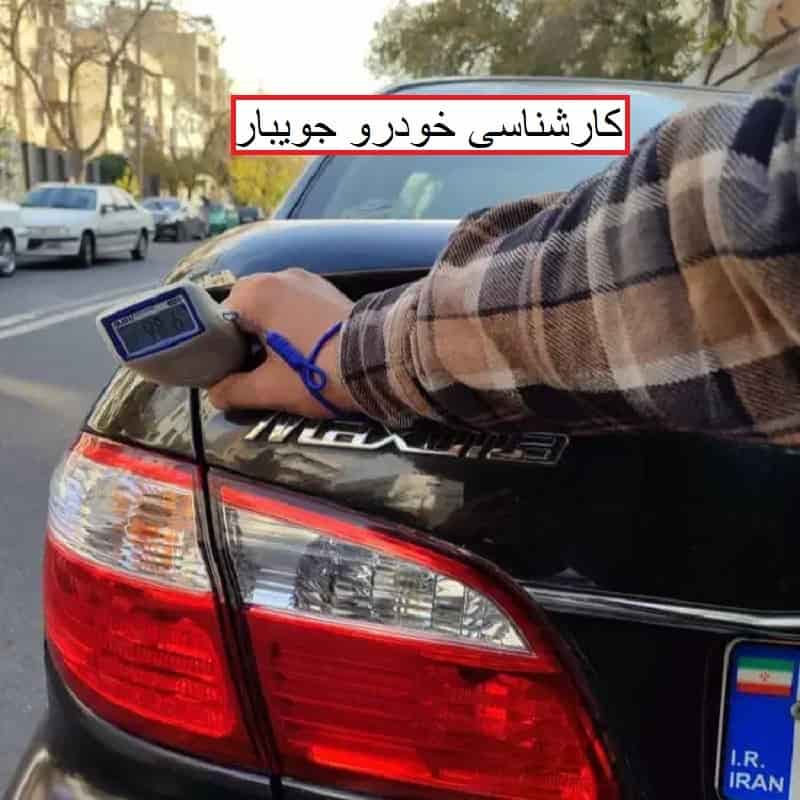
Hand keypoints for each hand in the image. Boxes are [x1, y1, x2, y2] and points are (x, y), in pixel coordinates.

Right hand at [207, 269, 357, 416]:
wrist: (379, 362)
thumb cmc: (318, 373)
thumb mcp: (270, 389)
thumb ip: (233, 391)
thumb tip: (215, 393)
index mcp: (255, 292)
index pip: (218, 320)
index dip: (220, 350)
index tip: (230, 373)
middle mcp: (278, 276)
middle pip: (246, 311)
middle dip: (246, 340)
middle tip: (257, 371)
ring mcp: (307, 280)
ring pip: (273, 308)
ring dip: (270, 333)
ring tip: (282, 363)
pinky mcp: (328, 290)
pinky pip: (297, 305)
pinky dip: (293, 325)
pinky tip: (303, 349)